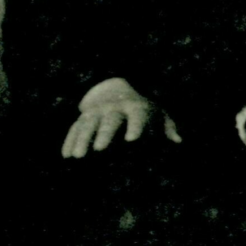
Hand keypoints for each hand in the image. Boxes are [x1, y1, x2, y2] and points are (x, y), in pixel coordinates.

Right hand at [61, 77, 181, 158]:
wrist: (118, 88)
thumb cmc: (143, 110)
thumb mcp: (158, 114)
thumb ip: (168, 128)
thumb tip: (179, 141)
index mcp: (137, 107)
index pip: (137, 115)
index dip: (135, 126)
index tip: (132, 140)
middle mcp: (116, 107)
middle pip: (110, 119)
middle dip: (105, 133)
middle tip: (100, 149)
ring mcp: (98, 110)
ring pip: (88, 123)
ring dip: (83, 139)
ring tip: (78, 157)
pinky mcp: (84, 116)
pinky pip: (75, 127)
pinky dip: (71, 140)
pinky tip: (66, 155)